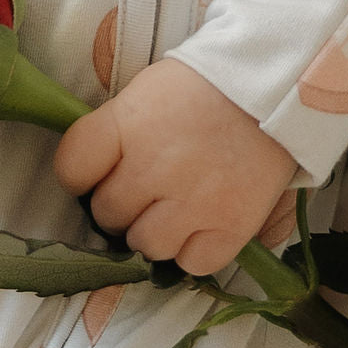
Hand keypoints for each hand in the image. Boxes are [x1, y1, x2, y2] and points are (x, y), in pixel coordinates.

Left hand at [53, 60, 297, 276]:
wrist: (275, 84)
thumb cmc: (205, 84)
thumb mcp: (145, 93)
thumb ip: (116, 134)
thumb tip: (93, 177)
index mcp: (124, 125)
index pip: (72, 170)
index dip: (82, 178)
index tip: (98, 174)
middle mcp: (151, 168)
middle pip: (107, 213)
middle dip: (122, 205)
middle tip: (146, 189)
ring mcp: (191, 201)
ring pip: (145, 244)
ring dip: (154, 232)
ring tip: (175, 210)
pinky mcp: (230, 226)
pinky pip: (193, 263)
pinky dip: (194, 252)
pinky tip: (202, 226)